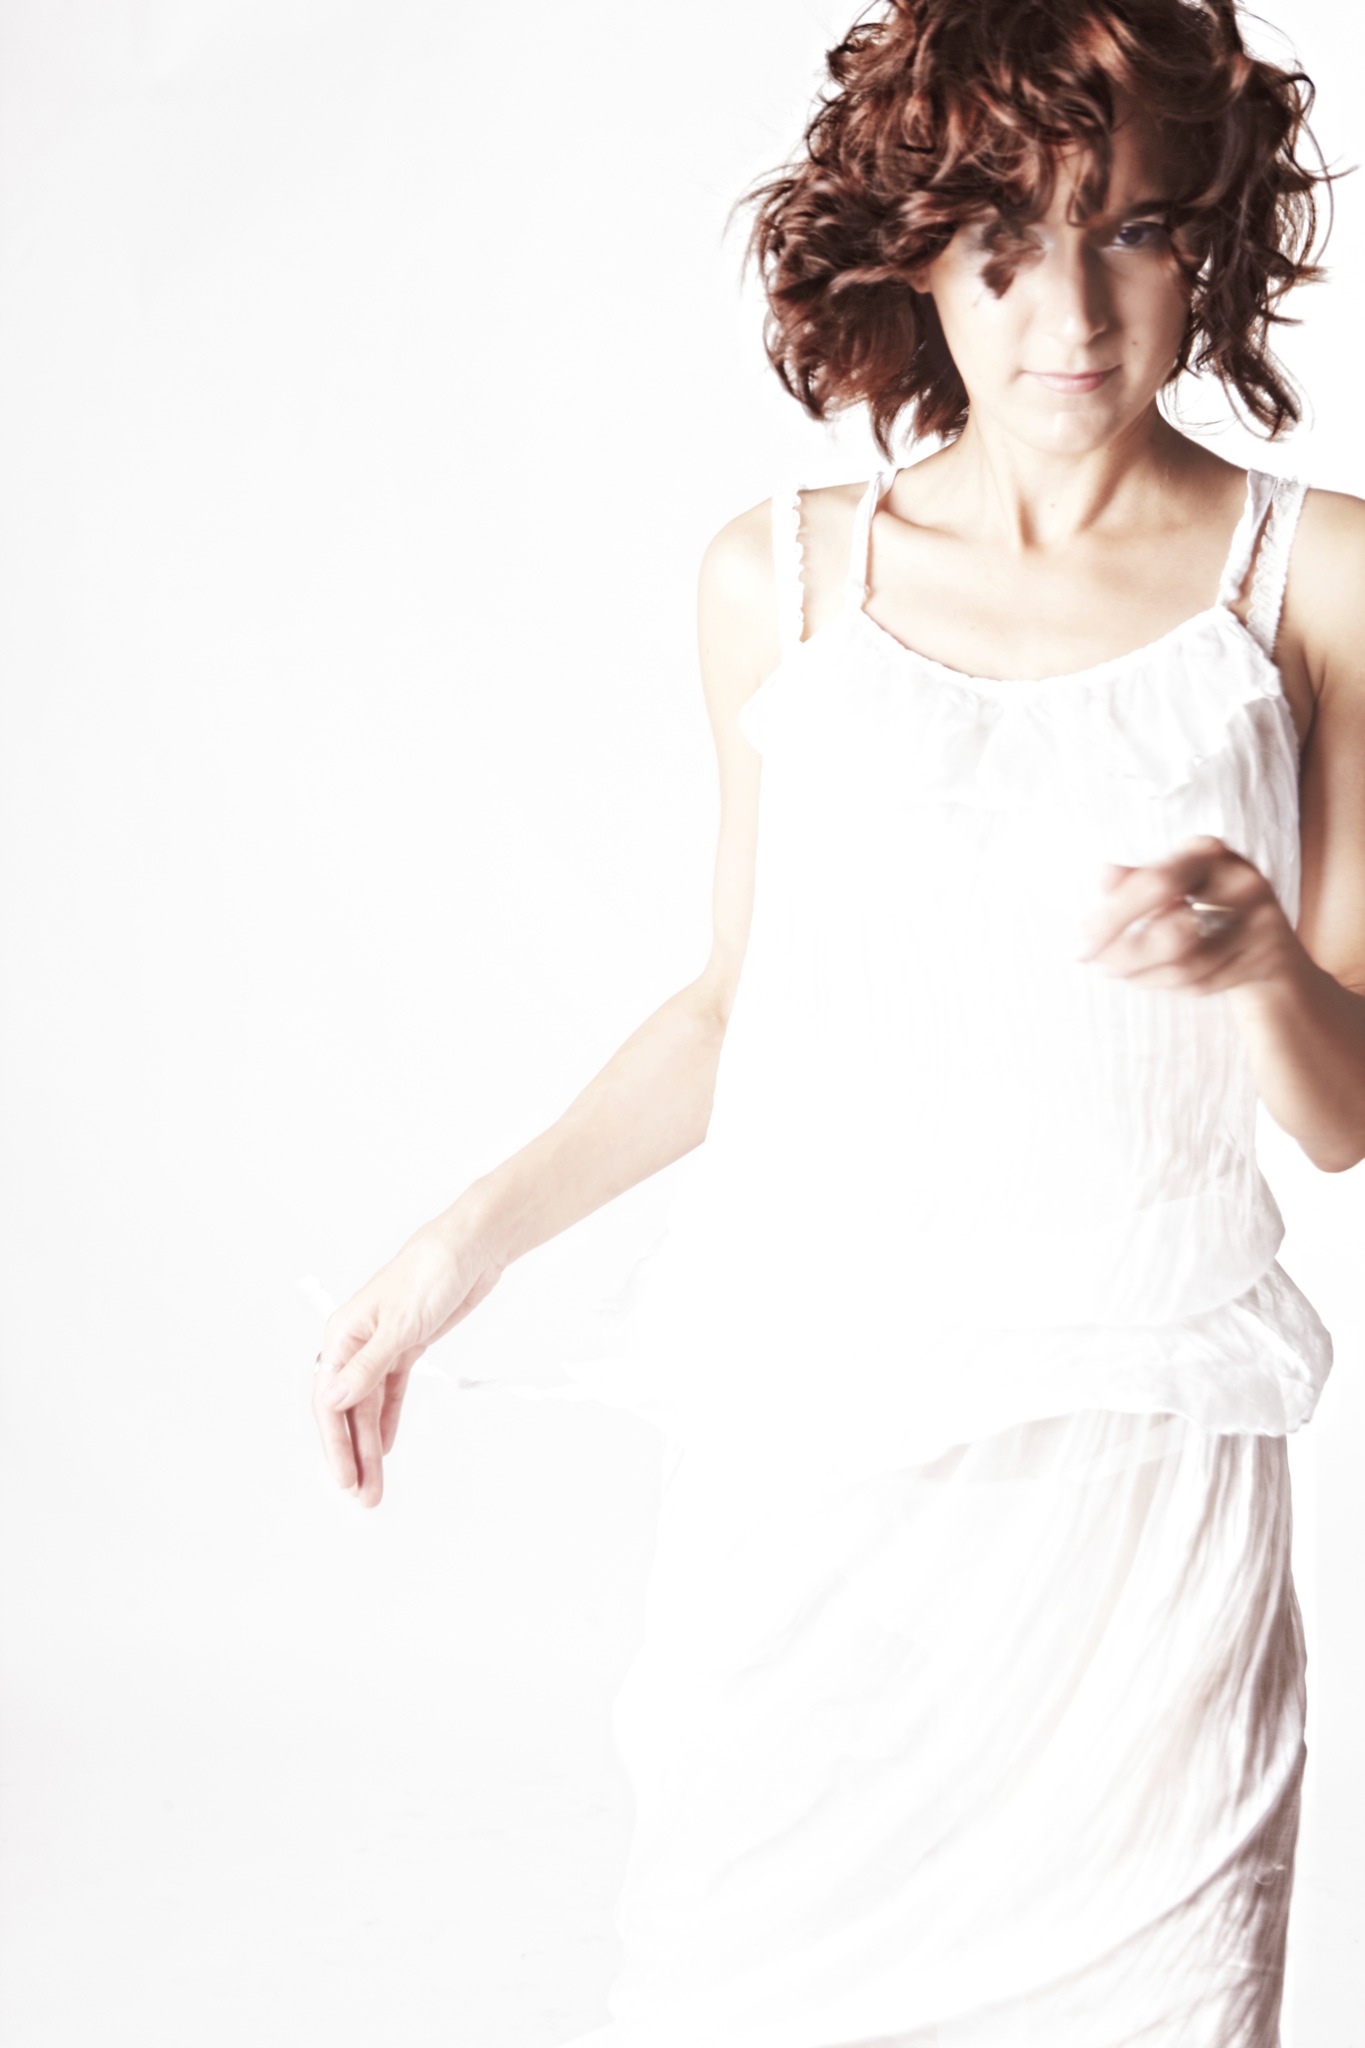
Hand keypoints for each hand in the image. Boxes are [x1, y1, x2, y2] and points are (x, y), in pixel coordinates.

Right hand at [311, 1210, 503, 1508]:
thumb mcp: (400, 1324)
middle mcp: (357, 1343)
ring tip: (375, 1483)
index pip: (329, 1399)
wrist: (471, 1248)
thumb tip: (332, 1398)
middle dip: (353, 1454)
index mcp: (343, 1334)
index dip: (334, 1443)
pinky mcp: (407, 1347)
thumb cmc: (431, 1271)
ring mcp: (383, 1347)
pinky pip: (390, 1393)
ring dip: (371, 1444)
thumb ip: (367, 1366)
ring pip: (370, 1406)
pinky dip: (387, 1420)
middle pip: (347, 1410)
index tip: (344, 1477)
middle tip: (362, 1494)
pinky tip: (385, 1447)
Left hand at [1075, 835, 1301, 994]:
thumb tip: (1103, 873)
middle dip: (1125, 954)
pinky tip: (1158, 975)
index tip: (1078, 945)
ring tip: (1122, 970)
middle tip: (1096, 965)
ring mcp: (1261, 920)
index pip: (1154, 884)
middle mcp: (1241, 881)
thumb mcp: (1170, 886)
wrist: (1268, 946)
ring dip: (1142, 974)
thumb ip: (1135, 882)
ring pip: (1185, 963)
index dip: (1111, 918)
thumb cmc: (1202, 908)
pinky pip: (1202, 981)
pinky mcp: (1266, 956)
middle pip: (1172, 930)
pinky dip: (1169, 983)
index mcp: (1207, 852)